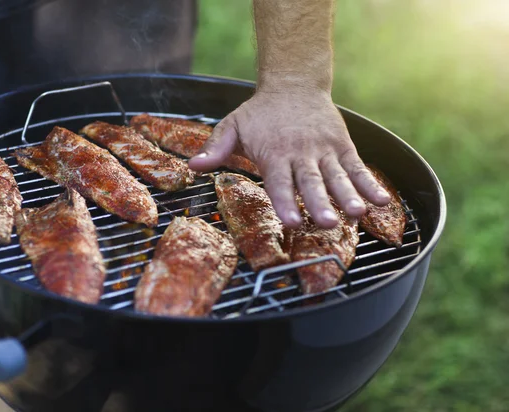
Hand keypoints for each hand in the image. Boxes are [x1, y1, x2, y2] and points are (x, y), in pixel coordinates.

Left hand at [188, 90, 391, 228]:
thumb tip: (193, 166)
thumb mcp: (232, 126)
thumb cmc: (260, 113)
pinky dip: (369, 183)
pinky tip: (381, 201)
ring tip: (359, 213)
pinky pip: (357, 167)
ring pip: (338, 176)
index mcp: (274, 153)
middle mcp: (301, 154)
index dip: (285, 202)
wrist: (294, 84)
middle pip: (311, 182)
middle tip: (328, 223)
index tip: (292, 221)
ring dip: (348, 196)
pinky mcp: (342, 146)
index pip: (279, 181)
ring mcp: (324, 150)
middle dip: (319, 204)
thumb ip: (216, 148)